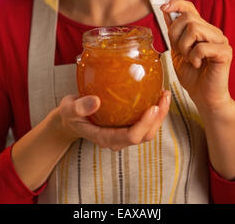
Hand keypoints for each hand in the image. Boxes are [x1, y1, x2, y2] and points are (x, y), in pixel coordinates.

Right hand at [56, 90, 170, 150]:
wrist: (70, 118)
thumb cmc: (70, 114)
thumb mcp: (70, 109)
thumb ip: (80, 107)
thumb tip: (96, 101)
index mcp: (105, 138)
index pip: (130, 137)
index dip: (144, 124)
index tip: (152, 107)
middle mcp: (117, 139)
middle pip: (144, 135)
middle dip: (158, 118)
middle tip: (164, 97)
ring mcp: (123, 134)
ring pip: (147, 130)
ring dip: (160, 115)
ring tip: (165, 94)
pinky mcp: (126, 126)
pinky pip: (144, 122)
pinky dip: (154, 110)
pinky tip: (156, 94)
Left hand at [160, 0, 232, 110]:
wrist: (203, 96)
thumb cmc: (192, 75)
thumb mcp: (177, 50)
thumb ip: (174, 32)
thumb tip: (166, 11)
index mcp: (201, 29)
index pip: (189, 8)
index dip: (176, 4)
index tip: (164, 7)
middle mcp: (212, 31)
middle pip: (188, 18)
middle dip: (176, 35)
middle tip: (180, 51)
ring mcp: (220, 41)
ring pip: (194, 28)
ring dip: (185, 47)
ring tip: (190, 59)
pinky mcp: (225, 52)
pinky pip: (202, 47)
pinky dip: (194, 57)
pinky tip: (198, 65)